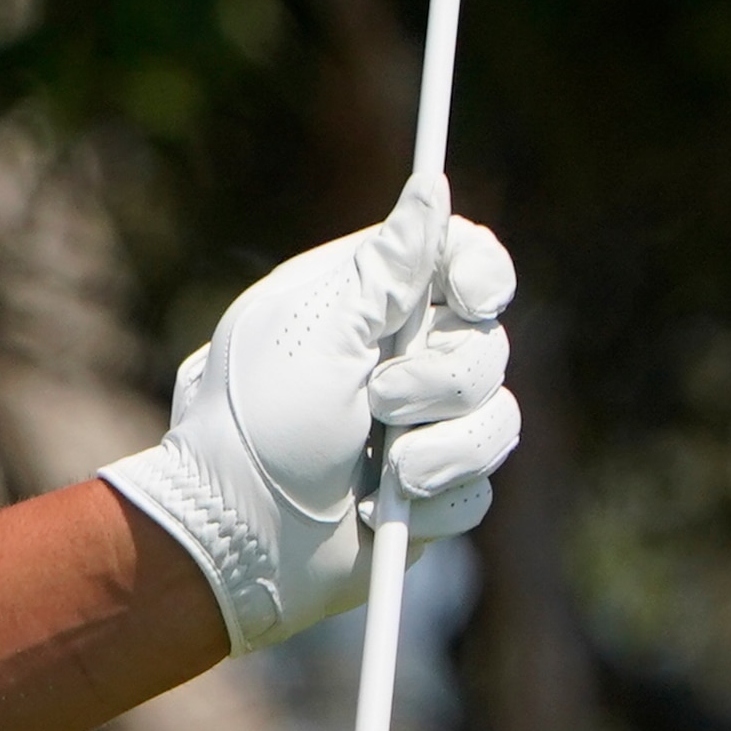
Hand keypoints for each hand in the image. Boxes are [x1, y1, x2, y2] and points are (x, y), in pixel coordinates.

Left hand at [103, 173, 521, 650]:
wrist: (234, 543)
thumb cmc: (256, 431)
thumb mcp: (317, 334)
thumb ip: (386, 268)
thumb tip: (432, 186)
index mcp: (368, 306)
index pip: (461, 262)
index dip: (481, 274)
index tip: (470, 297)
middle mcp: (400, 360)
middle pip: (489, 341)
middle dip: (444, 379)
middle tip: (379, 401)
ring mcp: (419, 430)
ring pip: (497, 418)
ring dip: (442, 448)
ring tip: (384, 474)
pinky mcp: (428, 496)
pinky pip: (478, 490)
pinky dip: (433, 503)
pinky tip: (380, 514)